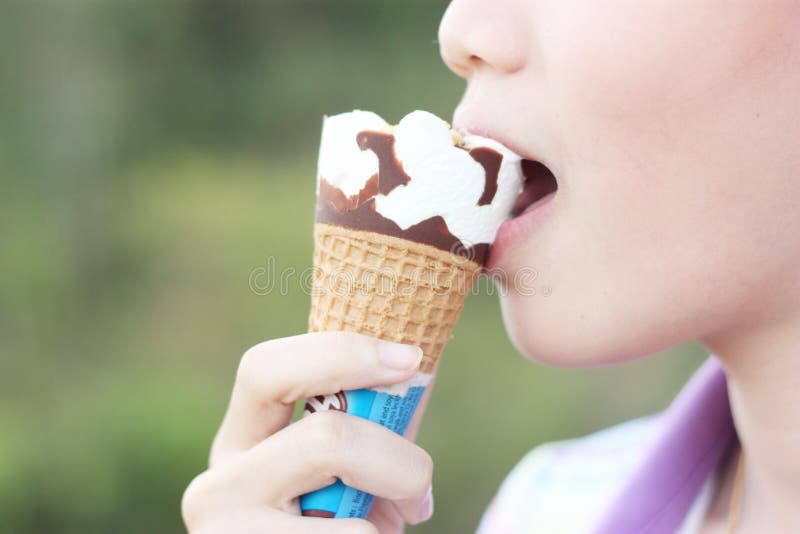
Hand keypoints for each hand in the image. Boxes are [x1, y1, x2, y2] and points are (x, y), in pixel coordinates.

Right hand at [182, 331, 434, 532]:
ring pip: (347, 501)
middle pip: (325, 437)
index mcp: (239, 443)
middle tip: (419, 487)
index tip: (408, 359)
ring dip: (395, 503)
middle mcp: (220, 485)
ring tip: (397, 522)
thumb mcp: (339, 474)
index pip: (266, 370)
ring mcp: (232, 531)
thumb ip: (365, 428)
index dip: (341, 354)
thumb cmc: (335, 527)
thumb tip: (415, 379)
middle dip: (394, 456)